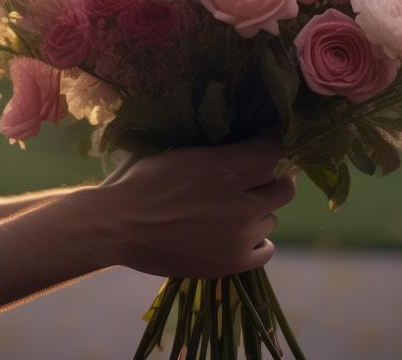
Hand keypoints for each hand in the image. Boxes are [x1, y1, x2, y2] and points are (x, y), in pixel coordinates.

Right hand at [97, 138, 295, 278]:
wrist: (116, 226)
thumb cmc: (140, 181)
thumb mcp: (178, 150)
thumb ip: (214, 149)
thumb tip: (236, 138)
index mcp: (228, 167)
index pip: (276, 150)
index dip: (269, 146)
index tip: (260, 145)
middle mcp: (242, 201)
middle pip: (285, 188)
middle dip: (271, 181)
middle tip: (253, 181)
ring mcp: (239, 235)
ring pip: (271, 219)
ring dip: (257, 213)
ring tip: (230, 212)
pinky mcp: (231, 262)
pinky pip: (265, 251)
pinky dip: (257, 242)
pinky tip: (239, 236)